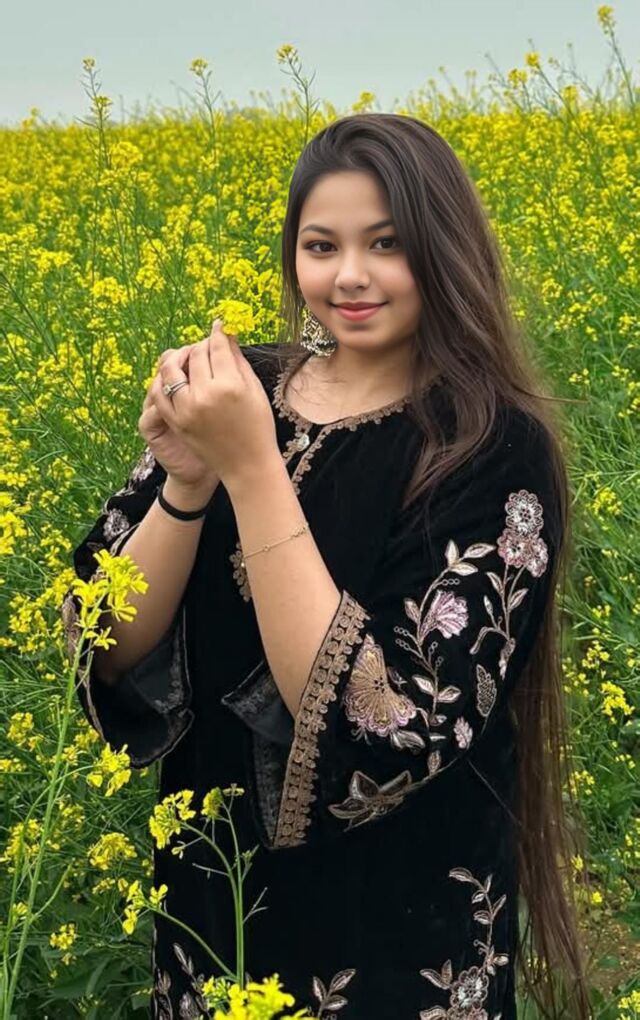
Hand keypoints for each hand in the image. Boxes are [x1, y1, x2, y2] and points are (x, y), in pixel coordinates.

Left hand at [154, 319, 278, 488]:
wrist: (247, 465)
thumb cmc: (258, 427)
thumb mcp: (254, 391)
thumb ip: (238, 361)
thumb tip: (227, 334)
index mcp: (230, 386)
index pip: (218, 347)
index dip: (218, 332)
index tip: (219, 325)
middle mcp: (206, 395)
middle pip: (196, 354)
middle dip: (202, 344)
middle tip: (208, 344)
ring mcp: (187, 409)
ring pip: (172, 368)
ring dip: (178, 357)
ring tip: (188, 357)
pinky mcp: (177, 421)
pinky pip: (162, 392)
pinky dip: (165, 380)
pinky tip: (175, 376)